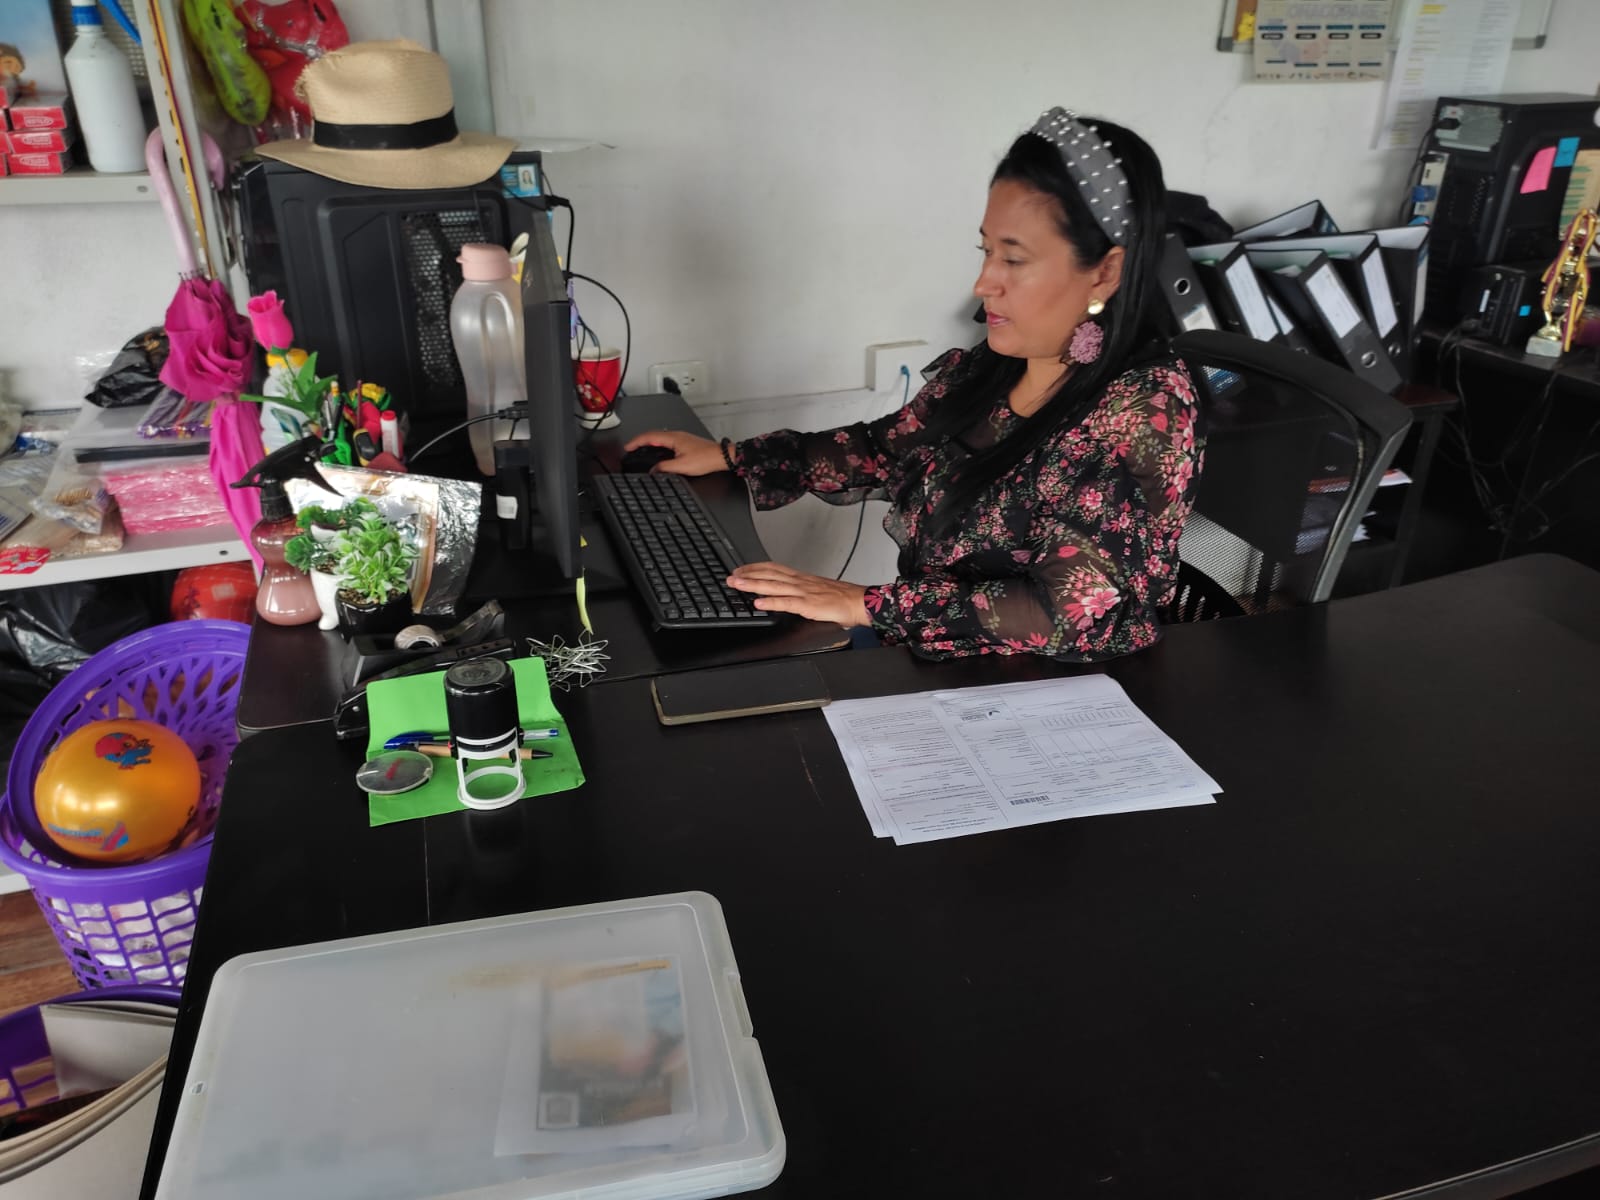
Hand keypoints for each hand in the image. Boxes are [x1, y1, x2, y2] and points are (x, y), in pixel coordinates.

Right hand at [622, 430, 727, 476]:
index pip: (649, 437)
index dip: (636, 442)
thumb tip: (653, 470)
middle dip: (640, 441)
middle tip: (631, 448)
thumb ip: (664, 468)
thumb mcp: (682, 467)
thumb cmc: (705, 459)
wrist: (721, 457)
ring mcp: (681, 438)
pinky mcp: (685, 443)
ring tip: (640, 449)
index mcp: (673, 438)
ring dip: (648, 442)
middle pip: (653, 435)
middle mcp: (676, 435)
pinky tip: (657, 452)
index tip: (628, 447)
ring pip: (660, 437)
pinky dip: (657, 445)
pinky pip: (666, 441)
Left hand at [727, 561, 870, 627]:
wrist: (859, 602)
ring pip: (773, 586)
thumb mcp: (817, 591)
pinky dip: (771, 602)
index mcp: (801, 578)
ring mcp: (803, 592)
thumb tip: (787, 596)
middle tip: (730, 576)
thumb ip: (801, 592)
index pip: (774, 568)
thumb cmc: (842, 598)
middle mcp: (800, 582)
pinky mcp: (808, 605)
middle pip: (769, 574)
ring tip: (737, 585)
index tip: (741, 569)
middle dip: (747, 574)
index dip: (755, 567)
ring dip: (752, 584)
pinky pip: (786, 602)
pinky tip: (758, 603)